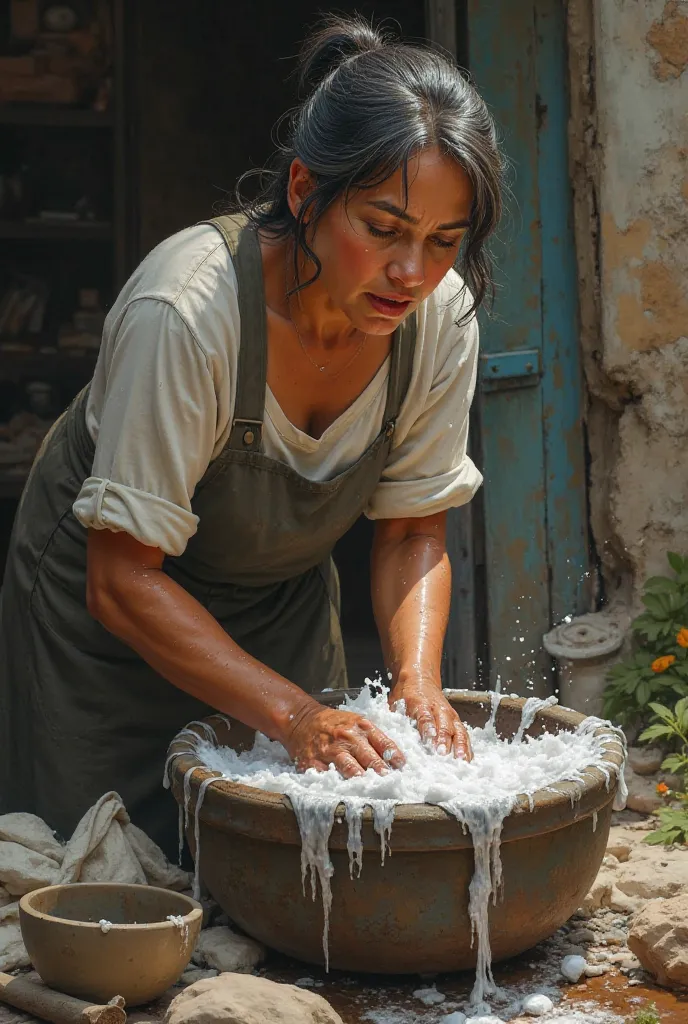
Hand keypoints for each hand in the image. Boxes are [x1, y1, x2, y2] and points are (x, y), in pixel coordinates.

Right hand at [283, 702, 405, 778]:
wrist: (302, 720)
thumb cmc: (334, 723)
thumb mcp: (356, 722)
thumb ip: (374, 738)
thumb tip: (394, 759)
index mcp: (361, 726)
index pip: (383, 743)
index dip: (394, 756)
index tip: (402, 767)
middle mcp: (347, 738)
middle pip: (369, 758)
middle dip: (382, 772)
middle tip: (392, 783)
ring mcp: (331, 751)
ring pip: (350, 768)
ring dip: (363, 781)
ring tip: (373, 790)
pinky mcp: (315, 763)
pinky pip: (329, 777)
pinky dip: (340, 786)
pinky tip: (348, 794)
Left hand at [389, 678, 472, 760]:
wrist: (419, 679)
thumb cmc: (405, 696)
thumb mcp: (396, 705)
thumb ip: (398, 722)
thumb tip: (394, 744)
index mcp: (420, 704)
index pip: (425, 718)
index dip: (428, 730)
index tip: (429, 743)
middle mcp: (439, 709)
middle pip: (444, 726)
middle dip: (444, 741)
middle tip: (442, 755)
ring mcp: (450, 715)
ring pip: (458, 730)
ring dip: (460, 746)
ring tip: (461, 761)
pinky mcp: (456, 721)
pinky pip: (464, 734)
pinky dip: (466, 747)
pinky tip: (467, 761)